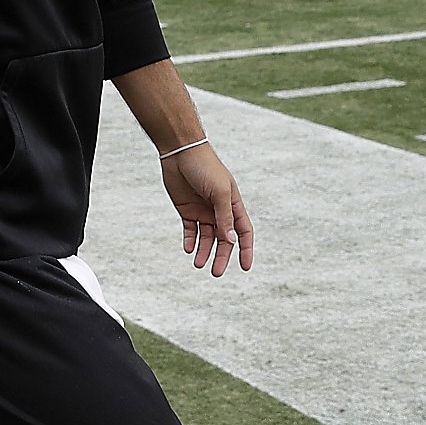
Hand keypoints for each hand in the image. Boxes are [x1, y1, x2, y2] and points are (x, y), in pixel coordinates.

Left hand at [161, 143, 254, 276]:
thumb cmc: (205, 168)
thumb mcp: (219, 192)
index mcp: (233, 205)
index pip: (243, 232)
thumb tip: (231, 241)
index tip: (245, 268)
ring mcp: (202, 210)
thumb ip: (225, 216)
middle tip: (216, 273)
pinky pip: (190, 230)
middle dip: (221, 256)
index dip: (245, 250)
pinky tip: (188, 249)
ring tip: (198, 264)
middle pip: (223, 239)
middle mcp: (219, 210)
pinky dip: (190, 241)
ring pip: (206, 237)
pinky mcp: (186, 209)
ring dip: (204, 251)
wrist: (180, 152)